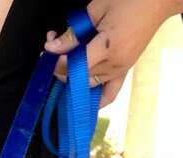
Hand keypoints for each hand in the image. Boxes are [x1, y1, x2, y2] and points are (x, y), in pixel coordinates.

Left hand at [44, 0, 182, 106]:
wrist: (160, 2)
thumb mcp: (98, 9)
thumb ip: (74, 31)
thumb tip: (53, 47)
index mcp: (108, 48)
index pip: (74, 66)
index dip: (56, 61)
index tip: (46, 53)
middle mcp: (115, 65)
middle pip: (78, 77)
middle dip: (61, 66)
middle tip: (52, 51)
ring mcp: (121, 70)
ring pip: (89, 85)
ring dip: (73, 77)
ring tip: (64, 63)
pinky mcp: (125, 70)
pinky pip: (109, 93)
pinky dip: (95, 99)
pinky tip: (82, 98)